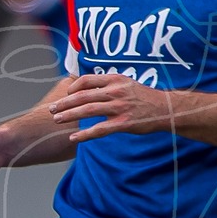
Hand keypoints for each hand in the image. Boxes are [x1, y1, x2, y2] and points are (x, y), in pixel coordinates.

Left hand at [49, 74, 178, 142]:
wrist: (165, 109)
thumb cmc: (144, 97)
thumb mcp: (126, 84)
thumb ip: (109, 84)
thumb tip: (89, 87)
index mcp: (114, 79)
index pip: (86, 80)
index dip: (72, 87)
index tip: (65, 94)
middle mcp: (115, 91)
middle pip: (83, 96)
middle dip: (64, 103)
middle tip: (51, 109)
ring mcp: (119, 107)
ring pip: (88, 110)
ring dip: (69, 115)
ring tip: (57, 120)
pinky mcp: (123, 123)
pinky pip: (99, 129)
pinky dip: (84, 134)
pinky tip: (74, 138)